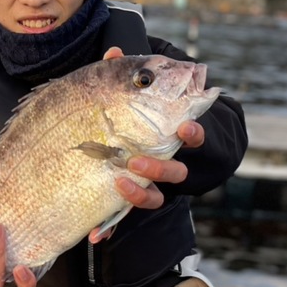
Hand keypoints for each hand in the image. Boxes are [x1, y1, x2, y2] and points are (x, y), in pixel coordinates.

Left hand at [92, 46, 205, 239]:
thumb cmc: (142, 119)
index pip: (193, 137)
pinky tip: (93, 234)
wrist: (142, 150)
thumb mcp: (134, 98)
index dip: (192, 135)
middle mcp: (167, 165)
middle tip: (136, 160)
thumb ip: (126, 77)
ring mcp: (151, 186)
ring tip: (118, 182)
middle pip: (175, 173)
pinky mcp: (129, 202)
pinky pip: (121, 218)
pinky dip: (108, 226)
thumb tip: (113, 52)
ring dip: (138, 194)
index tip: (185, 129)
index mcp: (173, 138)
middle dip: (157, 168)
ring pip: (155, 198)